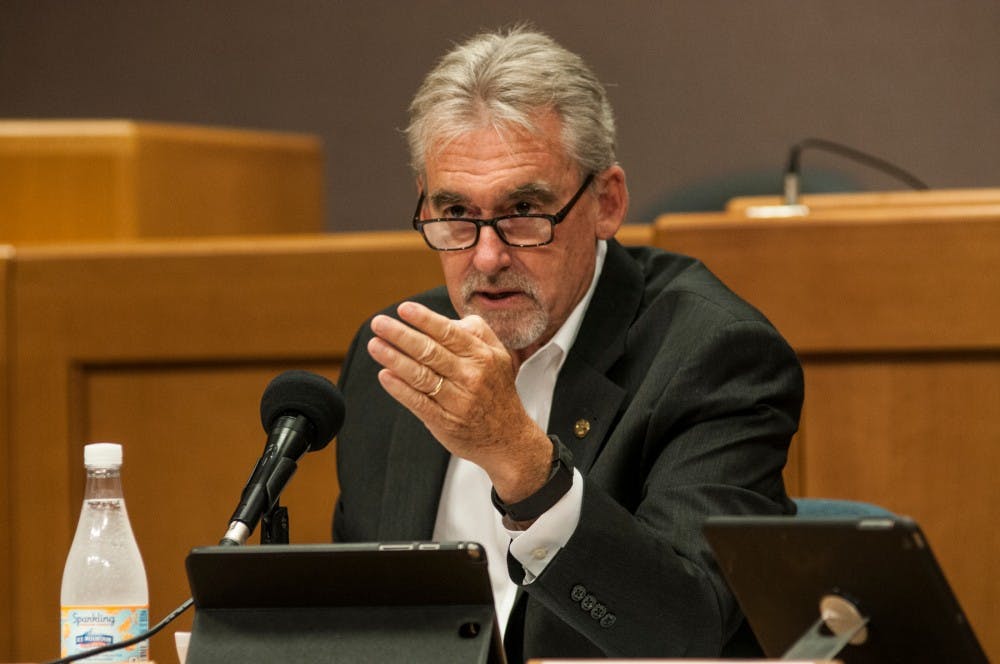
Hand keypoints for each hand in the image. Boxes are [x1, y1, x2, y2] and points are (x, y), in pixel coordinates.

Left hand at [367, 301, 552, 501]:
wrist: (508, 439)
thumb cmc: (497, 390)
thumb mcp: (499, 356)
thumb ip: (477, 332)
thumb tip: (445, 319)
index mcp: (482, 356)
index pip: (448, 333)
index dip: (424, 320)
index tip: (403, 309)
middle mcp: (471, 376)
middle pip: (430, 352)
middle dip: (400, 335)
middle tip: (378, 323)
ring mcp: (458, 401)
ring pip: (421, 376)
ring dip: (394, 359)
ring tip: (374, 345)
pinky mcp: (445, 422)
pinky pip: (418, 402)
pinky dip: (400, 389)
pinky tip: (384, 376)